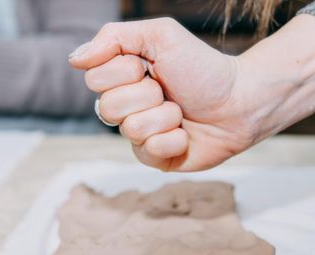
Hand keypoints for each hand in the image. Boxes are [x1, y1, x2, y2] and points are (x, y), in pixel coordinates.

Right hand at [71, 18, 243, 170]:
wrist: (240, 101)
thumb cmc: (203, 68)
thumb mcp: (160, 36)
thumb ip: (114, 37)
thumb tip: (74, 59)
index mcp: (122, 77)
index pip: (94, 79)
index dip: (124, 72)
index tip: (150, 66)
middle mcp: (126, 107)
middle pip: (107, 108)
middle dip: (147, 95)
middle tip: (169, 90)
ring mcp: (139, 134)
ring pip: (131, 129)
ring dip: (165, 116)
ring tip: (181, 112)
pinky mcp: (154, 158)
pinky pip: (148, 152)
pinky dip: (174, 139)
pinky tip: (186, 134)